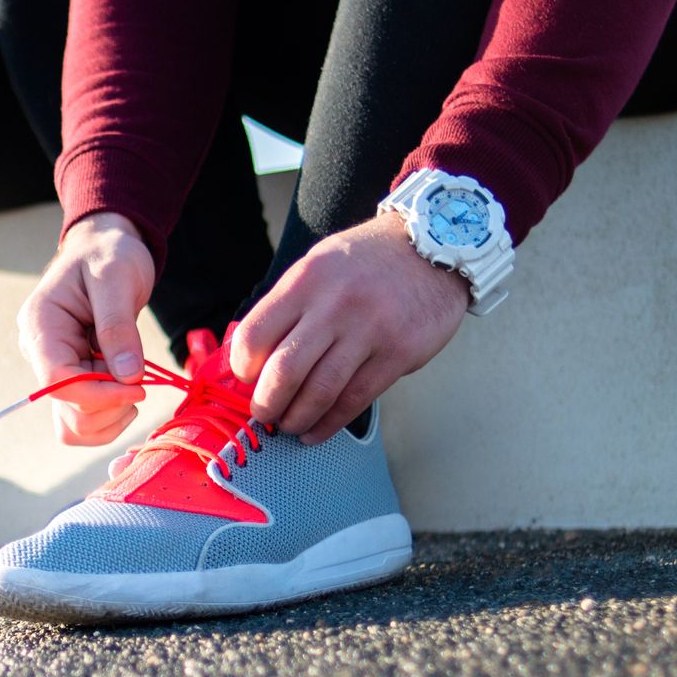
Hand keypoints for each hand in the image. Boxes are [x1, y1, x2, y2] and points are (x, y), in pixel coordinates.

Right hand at [16, 212, 155, 445]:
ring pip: (73, 425)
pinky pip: (84, 419)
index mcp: (41, 326)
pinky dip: (110, 418)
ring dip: (110, 417)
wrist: (107, 249)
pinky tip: (128, 391)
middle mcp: (40, 353)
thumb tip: (126, 376)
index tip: (137, 387)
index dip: (98, 394)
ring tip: (135, 384)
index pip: (57, 381)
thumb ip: (119, 327)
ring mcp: (56, 369)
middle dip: (110, 404)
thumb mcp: (117, 278)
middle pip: (67, 408)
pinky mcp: (73, 379)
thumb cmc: (109, 255)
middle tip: (141, 378)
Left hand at [229, 212, 468, 444]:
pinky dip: (330, 423)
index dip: (242, 367)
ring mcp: (369, 331)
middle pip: (284, 371)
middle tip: (264, 414)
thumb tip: (253, 355)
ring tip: (290, 426)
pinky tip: (317, 430)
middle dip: (267, 404)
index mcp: (306, 281)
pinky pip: (355, 399)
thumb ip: (288, 305)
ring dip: (297, 419)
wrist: (434, 246)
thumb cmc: (367, 261)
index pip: (255, 335)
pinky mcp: (398, 354)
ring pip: (320, 392)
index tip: (245, 378)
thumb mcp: (319, 265)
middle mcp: (334, 305)